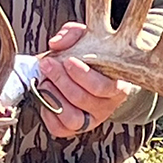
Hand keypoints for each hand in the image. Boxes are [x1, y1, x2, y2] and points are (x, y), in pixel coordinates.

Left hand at [33, 22, 136, 138]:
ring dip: (54, 97)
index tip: (67, 59)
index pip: (104, 86)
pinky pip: (60, 129)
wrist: (84, 72)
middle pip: (83, 99)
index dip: (83, 75)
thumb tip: (56, 43)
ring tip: (45, 80)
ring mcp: (90, 120)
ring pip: (73, 118)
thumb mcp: (85, 38)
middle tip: (47, 64)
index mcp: (117, 85)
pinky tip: (44, 94)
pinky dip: (48, 113)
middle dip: (61, 80)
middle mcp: (106, 106)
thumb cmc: (88, 56)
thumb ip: (72, 34)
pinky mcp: (73, 128)